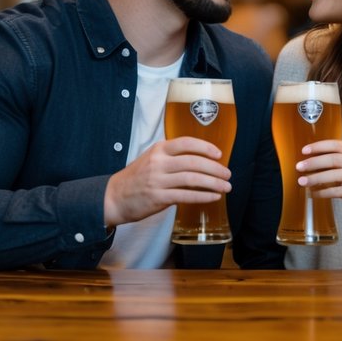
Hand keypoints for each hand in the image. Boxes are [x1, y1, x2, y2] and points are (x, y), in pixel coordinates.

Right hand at [103, 137, 230, 227]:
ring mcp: (158, 180)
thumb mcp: (151, 160)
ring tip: (226, 186)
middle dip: (215, 168)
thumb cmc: (136, 178)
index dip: (205, 147)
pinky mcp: (158, 198)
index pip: (186, 143)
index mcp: (158, 149)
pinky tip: (213, 197)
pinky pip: (186, 195)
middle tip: (228, 174)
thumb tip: (201, 162)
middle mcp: (159, 162)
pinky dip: (202, 196)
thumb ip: (172, 158)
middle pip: (193, 161)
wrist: (113, 197)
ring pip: (192, 178)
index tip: (219, 154)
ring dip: (213, 183)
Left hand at [296, 140, 341, 229]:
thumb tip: (315, 169)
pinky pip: (340, 191)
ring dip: (316, 178)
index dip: (321, 146)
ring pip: (336, 174)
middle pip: (334, 158)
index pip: (338, 145)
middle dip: (314, 162)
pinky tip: (315, 194)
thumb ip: (341, 171)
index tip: (305, 150)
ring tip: (303, 182)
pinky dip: (325, 192)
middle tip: (299, 166)